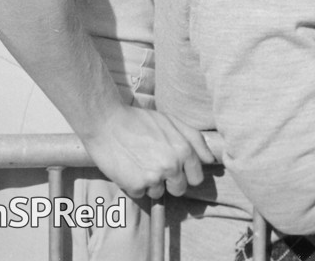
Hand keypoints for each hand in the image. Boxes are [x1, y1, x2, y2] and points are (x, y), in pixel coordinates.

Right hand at [81, 105, 214, 198]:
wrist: (105, 121)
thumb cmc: (138, 120)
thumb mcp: (170, 121)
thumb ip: (195, 139)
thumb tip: (210, 160)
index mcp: (183, 150)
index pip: (196, 178)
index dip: (185, 173)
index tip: (173, 166)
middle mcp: (172, 166)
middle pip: (179, 189)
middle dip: (168, 181)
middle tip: (152, 164)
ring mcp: (154, 178)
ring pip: (158, 193)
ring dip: (149, 183)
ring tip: (137, 162)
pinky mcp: (136, 185)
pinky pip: (139, 194)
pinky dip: (133, 184)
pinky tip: (127, 167)